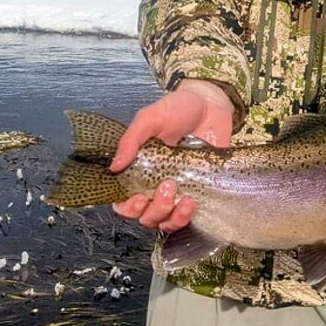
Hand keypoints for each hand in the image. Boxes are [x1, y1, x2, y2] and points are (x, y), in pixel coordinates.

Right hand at [110, 79, 234, 231]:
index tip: (139, 197)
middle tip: (167, 185)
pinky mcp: (199, 192)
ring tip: (184, 199)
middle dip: (154, 209)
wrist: (211, 104)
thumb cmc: (178, 109)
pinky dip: (188, 216)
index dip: (128, 207)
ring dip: (172, 217)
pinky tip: (193, 202)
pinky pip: (189, 217)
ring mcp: (178, 191)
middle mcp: (155, 185)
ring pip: (166, 221)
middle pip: (146, 216)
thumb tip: (114, 166)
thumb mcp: (150, 118)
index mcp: (139, 170)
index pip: (124, 201)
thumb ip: (131, 140)